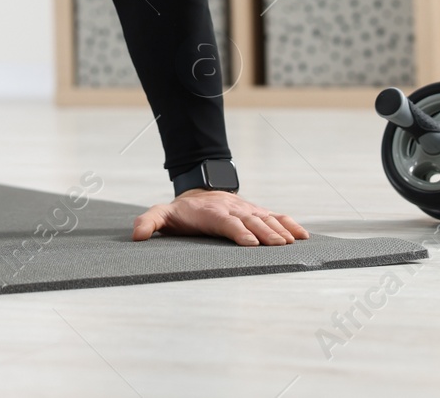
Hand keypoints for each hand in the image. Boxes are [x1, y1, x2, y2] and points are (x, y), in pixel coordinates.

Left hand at [132, 189, 309, 245]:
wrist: (199, 193)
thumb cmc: (181, 212)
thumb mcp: (162, 214)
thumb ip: (149, 222)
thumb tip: (136, 235)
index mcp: (211, 213)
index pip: (226, 222)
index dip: (238, 231)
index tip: (251, 243)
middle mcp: (232, 209)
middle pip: (250, 221)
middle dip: (265, 233)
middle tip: (279, 246)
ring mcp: (246, 210)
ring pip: (266, 218)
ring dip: (280, 229)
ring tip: (293, 242)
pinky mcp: (256, 212)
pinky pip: (276, 216)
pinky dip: (290, 224)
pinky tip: (303, 236)